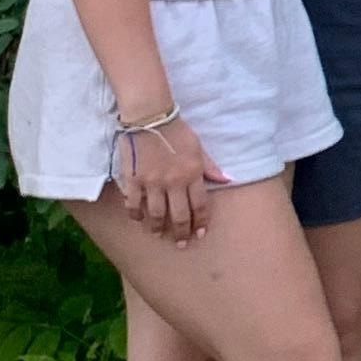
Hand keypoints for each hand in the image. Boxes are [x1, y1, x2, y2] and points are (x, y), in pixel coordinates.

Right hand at [115, 112, 226, 246]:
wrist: (150, 116)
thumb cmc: (177, 130)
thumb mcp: (198, 147)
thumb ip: (210, 166)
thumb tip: (227, 180)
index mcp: (192, 174)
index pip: (199, 205)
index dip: (200, 222)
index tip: (199, 234)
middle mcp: (173, 182)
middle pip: (178, 215)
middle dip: (181, 232)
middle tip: (181, 243)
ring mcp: (152, 182)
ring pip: (156, 214)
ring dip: (158, 227)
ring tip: (159, 234)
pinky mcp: (133, 179)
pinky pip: (133, 203)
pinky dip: (135, 213)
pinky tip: (138, 219)